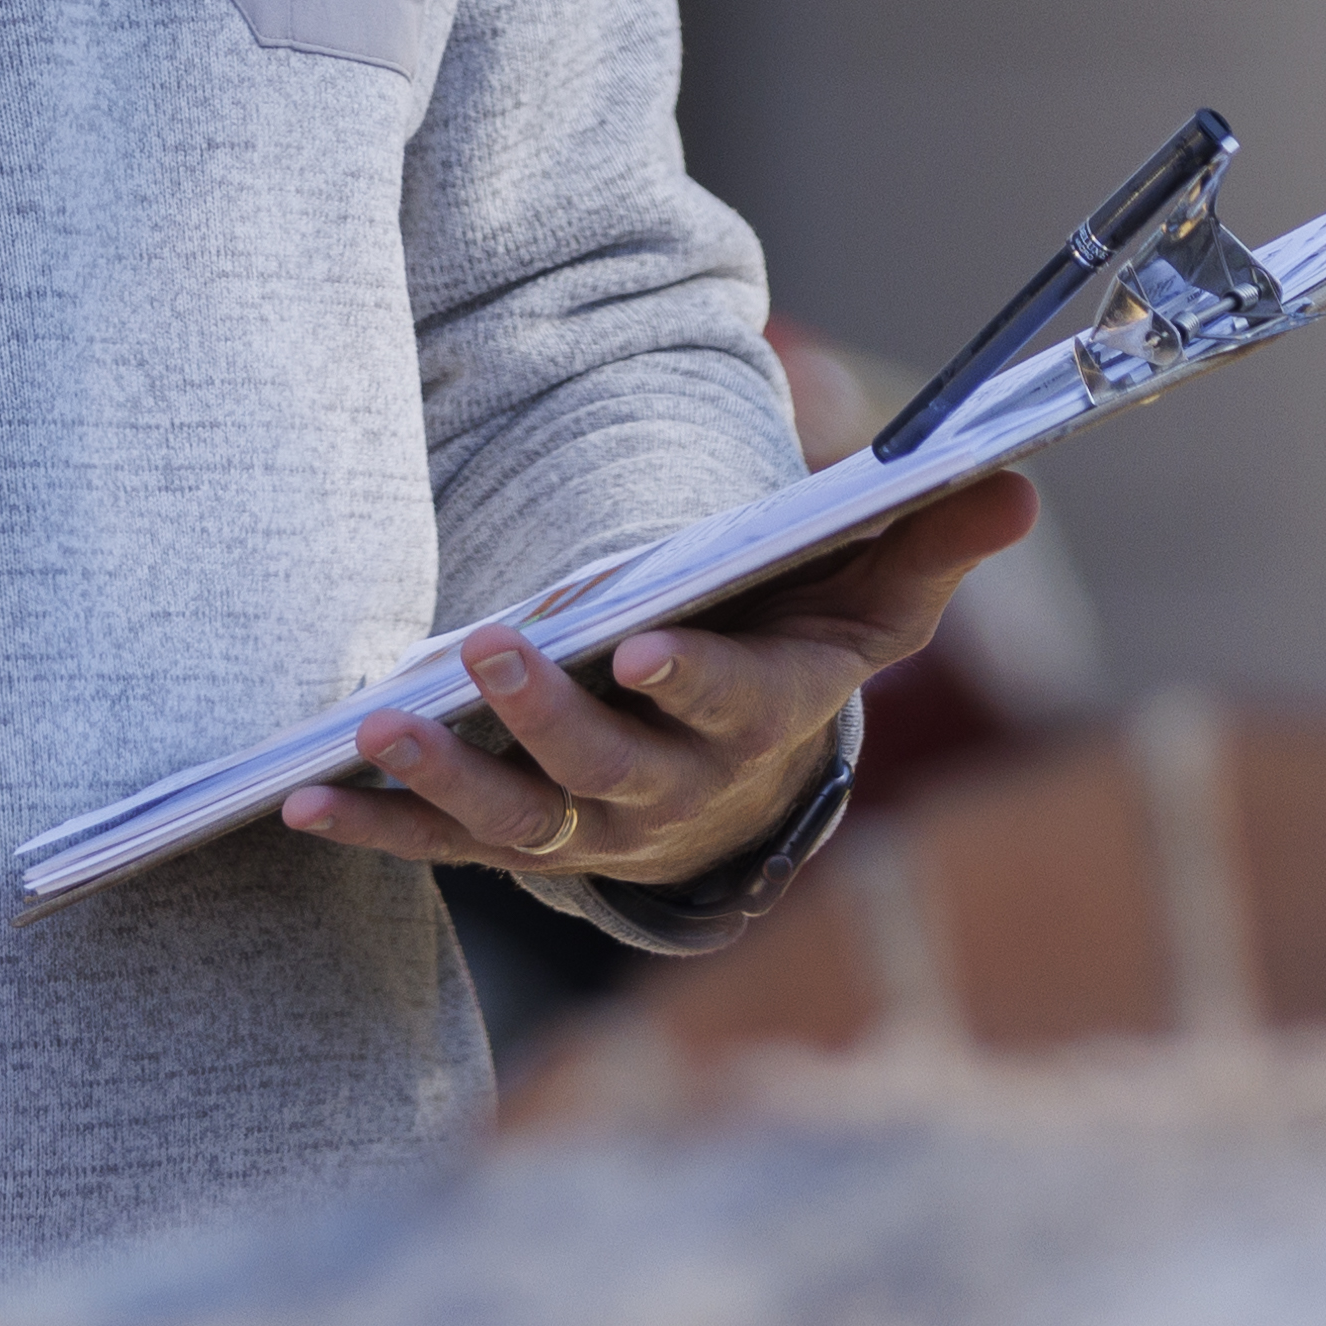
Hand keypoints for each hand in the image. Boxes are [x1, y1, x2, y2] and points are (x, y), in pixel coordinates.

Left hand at [281, 468, 1036, 885]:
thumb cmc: (801, 657)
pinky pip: (444, 847)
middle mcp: (673, 788)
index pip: (731, 704)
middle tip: (490, 649)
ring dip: (444, 779)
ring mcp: (590, 824)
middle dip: (546, 717)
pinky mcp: (521, 841)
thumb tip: (1017, 478)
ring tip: (378, 729)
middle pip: (607, 768)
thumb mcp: (876, 601)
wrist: (741, 789)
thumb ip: (931, 542)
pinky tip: (308, 801)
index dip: (691, 682)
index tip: (646, 646)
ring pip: (517, 818)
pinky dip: (378, 827)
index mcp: (760, 720)